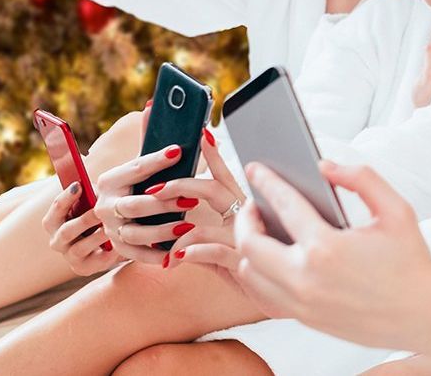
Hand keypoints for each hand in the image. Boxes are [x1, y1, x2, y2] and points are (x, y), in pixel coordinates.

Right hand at [42, 182, 122, 276]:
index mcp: (54, 222)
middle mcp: (57, 241)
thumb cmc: (96, 216)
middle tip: (100, 211)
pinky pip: (97, 261)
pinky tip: (120, 244)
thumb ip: (92, 197)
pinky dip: (109, 252)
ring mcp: (70, 257)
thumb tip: (99, 189)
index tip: (79, 186)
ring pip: (80, 248)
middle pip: (66, 231)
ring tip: (111, 229)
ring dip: (97, 237)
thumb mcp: (92, 204)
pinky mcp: (84, 269)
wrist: (107, 242)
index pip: (56, 210)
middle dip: (84, 220)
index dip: (66, 197)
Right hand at [92, 104, 197, 263]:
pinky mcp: (117, 249)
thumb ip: (147, 140)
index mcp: (110, 179)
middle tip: (190, 198)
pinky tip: (177, 253)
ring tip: (188, 225)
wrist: (108, 220)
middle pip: (133, 204)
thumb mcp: (137, 165)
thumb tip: (153, 107)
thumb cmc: (133, 186)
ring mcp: (109, 229)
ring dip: (162, 230)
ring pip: (135, 232)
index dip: (157, 159)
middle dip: (162, 202)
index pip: (135, 168)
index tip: (178, 150)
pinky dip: (156, 256)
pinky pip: (136, 255)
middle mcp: (104, 204)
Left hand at [152, 129, 247, 274]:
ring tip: (159, 239)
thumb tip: (175, 222)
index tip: (200, 134)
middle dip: (179, 185)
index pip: (225, 176)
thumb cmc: (249, 268)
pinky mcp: (241, 262)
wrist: (276, 296)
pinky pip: (210, 251)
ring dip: (176, 230)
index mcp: (243, 209)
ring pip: (204, 224)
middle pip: (210, 190)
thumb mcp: (225, 245)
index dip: (213, 155)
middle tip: (154, 189)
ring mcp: (243, 239)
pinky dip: (189, 252)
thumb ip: (204, 230)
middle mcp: (245, 218)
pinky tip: (173, 259)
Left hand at [232, 161, 430, 348]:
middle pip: (250, 243)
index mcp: (326, 247)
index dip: (266, 181)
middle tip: (257, 203)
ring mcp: (302, 303)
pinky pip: (263, 296)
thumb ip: (361, 178)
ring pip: (250, 273)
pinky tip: (269, 260)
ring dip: (249, 248)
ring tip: (262, 231)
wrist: (423, 314)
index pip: (283, 205)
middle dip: (246, 216)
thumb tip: (325, 167)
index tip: (255, 168)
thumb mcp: (396, 209)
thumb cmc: (412, 260)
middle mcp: (306, 278)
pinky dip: (258, 276)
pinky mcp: (304, 319)